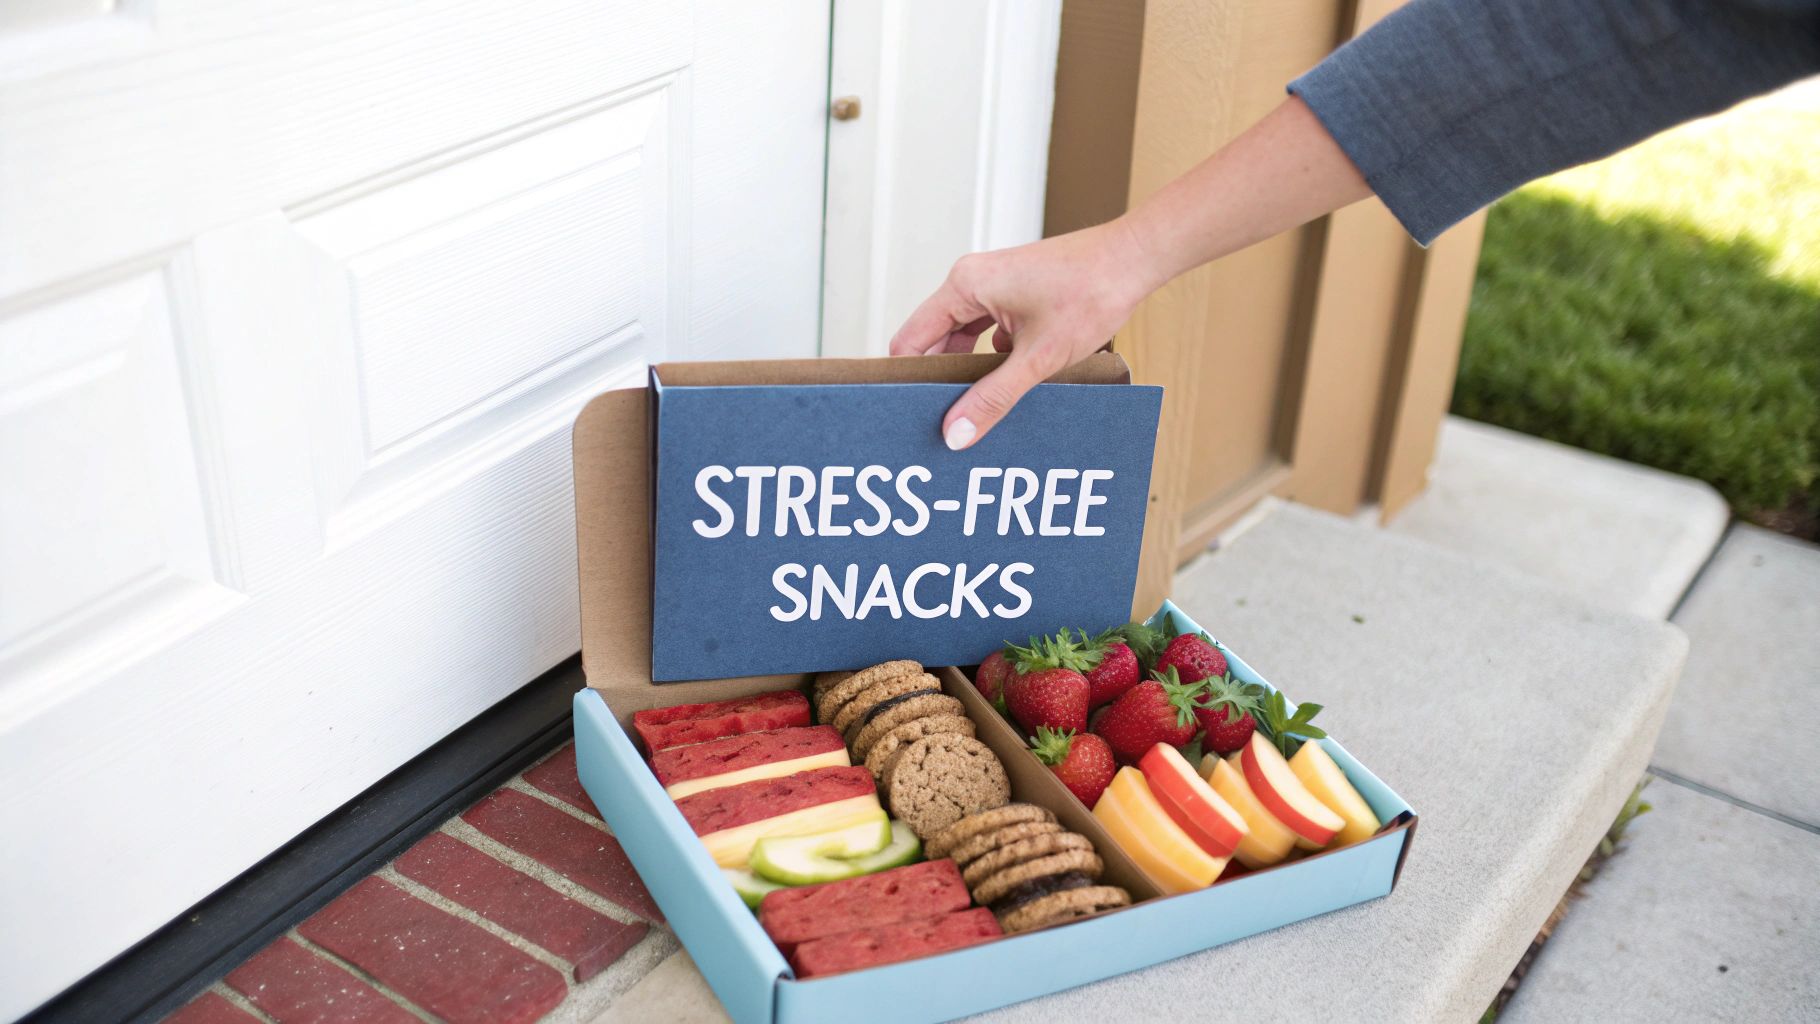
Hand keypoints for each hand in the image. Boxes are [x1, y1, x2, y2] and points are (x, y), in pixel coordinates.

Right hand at [888, 219, 1161, 449]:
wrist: (1133, 260)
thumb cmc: (1090, 293)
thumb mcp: (1037, 358)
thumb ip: (993, 398)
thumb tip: (955, 433)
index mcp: (964, 285)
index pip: (912, 339)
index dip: (907, 377)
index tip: (907, 413)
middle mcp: (972, 280)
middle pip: (935, 340)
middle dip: (938, 379)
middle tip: (940, 422)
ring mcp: (994, 285)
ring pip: (963, 338)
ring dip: (968, 371)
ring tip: (971, 409)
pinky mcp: (1015, 294)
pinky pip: (987, 332)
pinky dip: (993, 359)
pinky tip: (1007, 386)